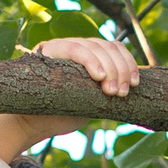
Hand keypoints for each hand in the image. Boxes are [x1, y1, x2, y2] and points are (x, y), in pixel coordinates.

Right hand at [0, 34, 145, 161]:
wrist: (31, 123)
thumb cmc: (61, 115)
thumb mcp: (91, 99)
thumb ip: (105, 88)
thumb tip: (131, 84)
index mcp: (89, 55)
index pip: (114, 47)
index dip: (128, 62)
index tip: (136, 84)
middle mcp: (76, 46)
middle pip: (108, 45)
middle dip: (121, 69)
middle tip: (123, 93)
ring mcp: (63, 45)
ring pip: (95, 46)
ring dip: (110, 69)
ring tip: (113, 93)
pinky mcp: (50, 49)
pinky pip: (76, 49)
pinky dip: (92, 61)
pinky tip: (100, 77)